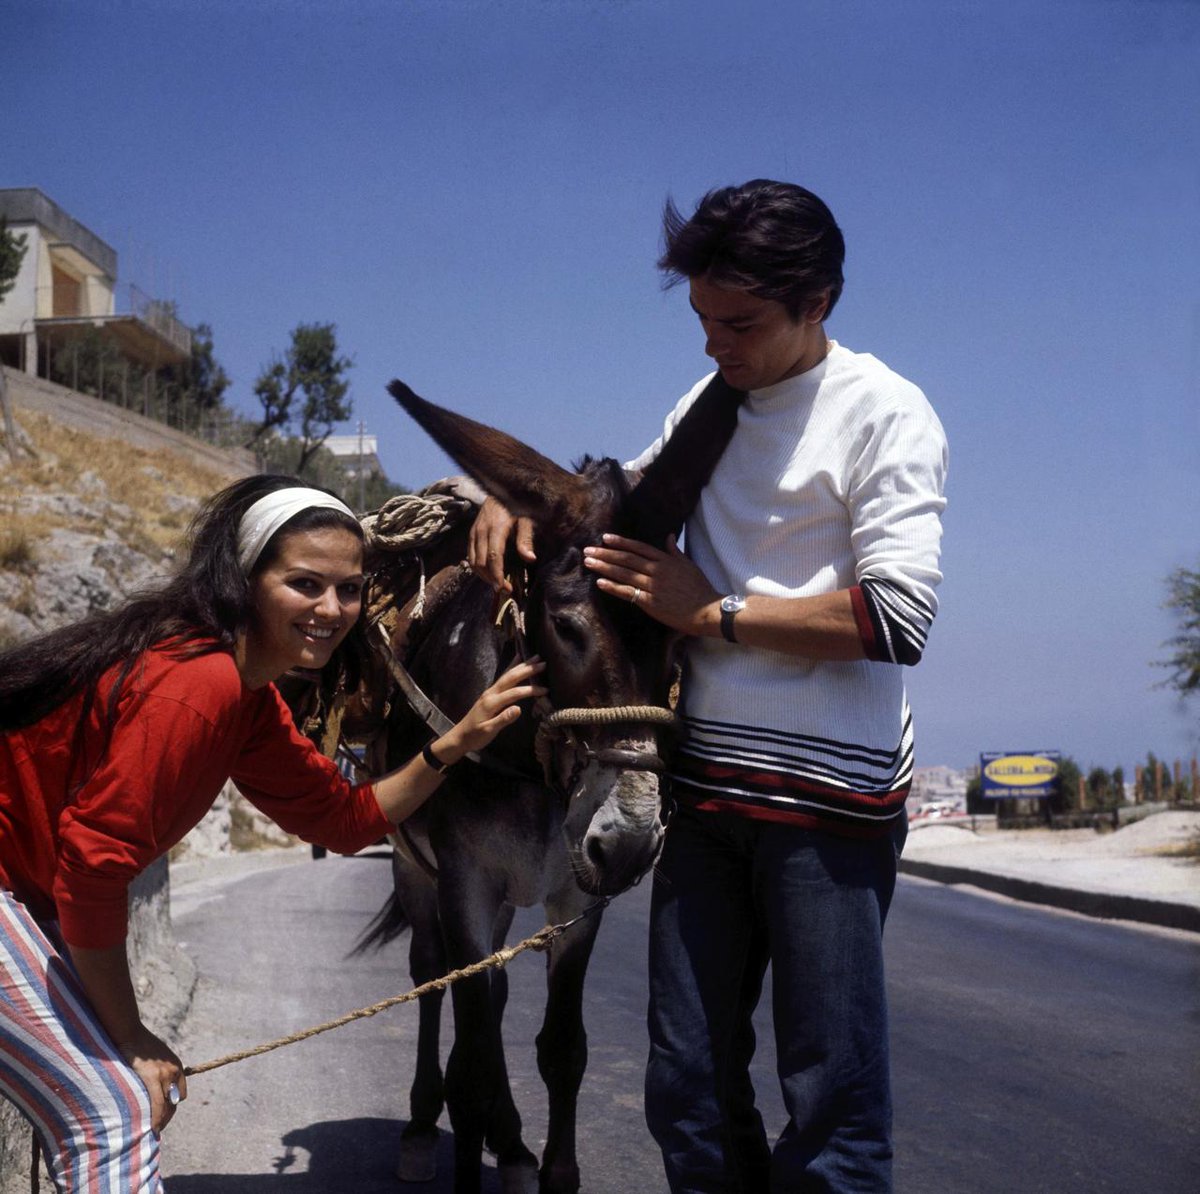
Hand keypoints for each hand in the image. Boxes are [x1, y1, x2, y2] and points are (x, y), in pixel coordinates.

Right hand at [119, 1024, 185, 1132]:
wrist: (129, 1032)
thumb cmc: (138, 1044)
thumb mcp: (155, 1056)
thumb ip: (157, 1070)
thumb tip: (151, 1082)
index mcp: (176, 1066)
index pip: (181, 1093)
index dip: (172, 1105)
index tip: (163, 1114)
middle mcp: (174, 1070)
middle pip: (176, 1101)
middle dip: (168, 1115)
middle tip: (158, 1127)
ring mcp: (165, 1074)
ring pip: (168, 1105)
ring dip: (162, 1120)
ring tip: (154, 1130)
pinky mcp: (153, 1077)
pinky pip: (158, 1104)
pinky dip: (157, 1118)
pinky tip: (153, 1127)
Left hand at [439, 658, 547, 759]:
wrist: (460, 736)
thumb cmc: (475, 736)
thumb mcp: (488, 731)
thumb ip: (503, 720)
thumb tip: (519, 709)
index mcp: (492, 702)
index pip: (514, 693)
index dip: (530, 690)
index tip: (545, 690)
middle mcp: (491, 693)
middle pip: (511, 677)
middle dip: (527, 670)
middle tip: (544, 663)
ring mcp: (490, 691)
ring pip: (508, 674)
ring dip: (522, 665)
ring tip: (535, 657)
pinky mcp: (491, 693)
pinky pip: (504, 676)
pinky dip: (511, 666)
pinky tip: (517, 658)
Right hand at [468, 496, 535, 591]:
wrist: (500, 487)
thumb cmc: (517, 504)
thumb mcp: (527, 519)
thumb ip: (526, 538)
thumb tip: (530, 559)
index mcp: (496, 527)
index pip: (493, 557)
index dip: (497, 575)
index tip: (505, 588)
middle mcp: (481, 530)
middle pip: (481, 562)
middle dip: (491, 579)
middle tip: (505, 590)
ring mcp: (474, 531)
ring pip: (472, 561)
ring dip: (483, 576)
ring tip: (497, 584)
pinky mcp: (471, 533)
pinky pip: (469, 555)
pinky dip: (477, 567)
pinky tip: (488, 573)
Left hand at [583, 534, 719, 635]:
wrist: (706, 610)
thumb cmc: (699, 588)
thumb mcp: (689, 565)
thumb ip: (675, 551)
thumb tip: (669, 536)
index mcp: (666, 560)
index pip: (639, 547)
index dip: (621, 542)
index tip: (606, 538)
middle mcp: (657, 570)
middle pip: (626, 559)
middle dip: (605, 553)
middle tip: (588, 549)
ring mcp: (653, 586)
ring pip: (624, 573)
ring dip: (604, 567)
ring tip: (588, 562)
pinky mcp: (650, 603)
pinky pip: (628, 592)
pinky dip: (613, 586)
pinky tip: (600, 582)